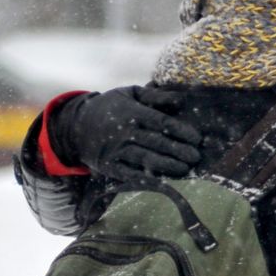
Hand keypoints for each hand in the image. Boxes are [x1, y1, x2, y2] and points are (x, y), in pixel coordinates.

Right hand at [50, 85, 207, 178]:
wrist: (78, 126)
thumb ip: (155, 96)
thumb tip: (180, 100)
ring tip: (185, 170)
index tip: (197, 138)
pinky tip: (163, 182)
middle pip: (157, 143)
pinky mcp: (110, 166)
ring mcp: (117, 151)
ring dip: (168, 166)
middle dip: (179, 151)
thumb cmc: (110, 108)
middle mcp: (125, 132)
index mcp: (132, 112)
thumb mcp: (130, 94)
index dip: (181, 131)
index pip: (161, 122)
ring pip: (147, 159)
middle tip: (196, 157)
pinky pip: (131, 175)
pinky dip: (147, 179)